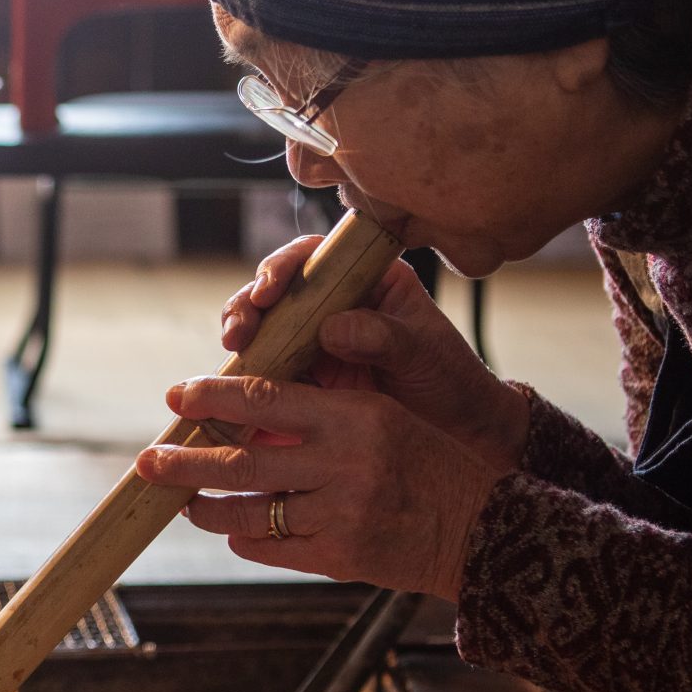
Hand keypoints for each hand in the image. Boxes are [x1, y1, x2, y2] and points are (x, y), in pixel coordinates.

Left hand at [134, 375, 505, 600]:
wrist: (484, 532)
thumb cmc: (428, 466)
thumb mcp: (382, 420)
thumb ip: (319, 416)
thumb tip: (243, 412)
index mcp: (357, 416)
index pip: (267, 398)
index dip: (214, 396)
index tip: (177, 396)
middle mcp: (347, 463)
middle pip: (243, 460)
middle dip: (185, 462)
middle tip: (146, 460)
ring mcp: (342, 514)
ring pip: (249, 512)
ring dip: (207, 509)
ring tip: (184, 504)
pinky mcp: (341, 558)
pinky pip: (273, 548)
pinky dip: (246, 540)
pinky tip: (233, 533)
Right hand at [222, 236, 529, 469]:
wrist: (457, 434)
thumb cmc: (450, 383)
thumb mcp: (425, 354)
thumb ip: (384, 337)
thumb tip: (334, 327)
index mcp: (368, 281)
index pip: (317, 257)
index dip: (285, 267)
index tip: (270, 290)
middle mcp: (334, 305)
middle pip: (277, 291)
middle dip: (249, 303)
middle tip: (240, 328)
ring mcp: (314, 342)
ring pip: (263, 329)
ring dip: (241, 336)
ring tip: (234, 350)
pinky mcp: (303, 380)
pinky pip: (265, 372)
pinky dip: (246, 377)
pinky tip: (236, 386)